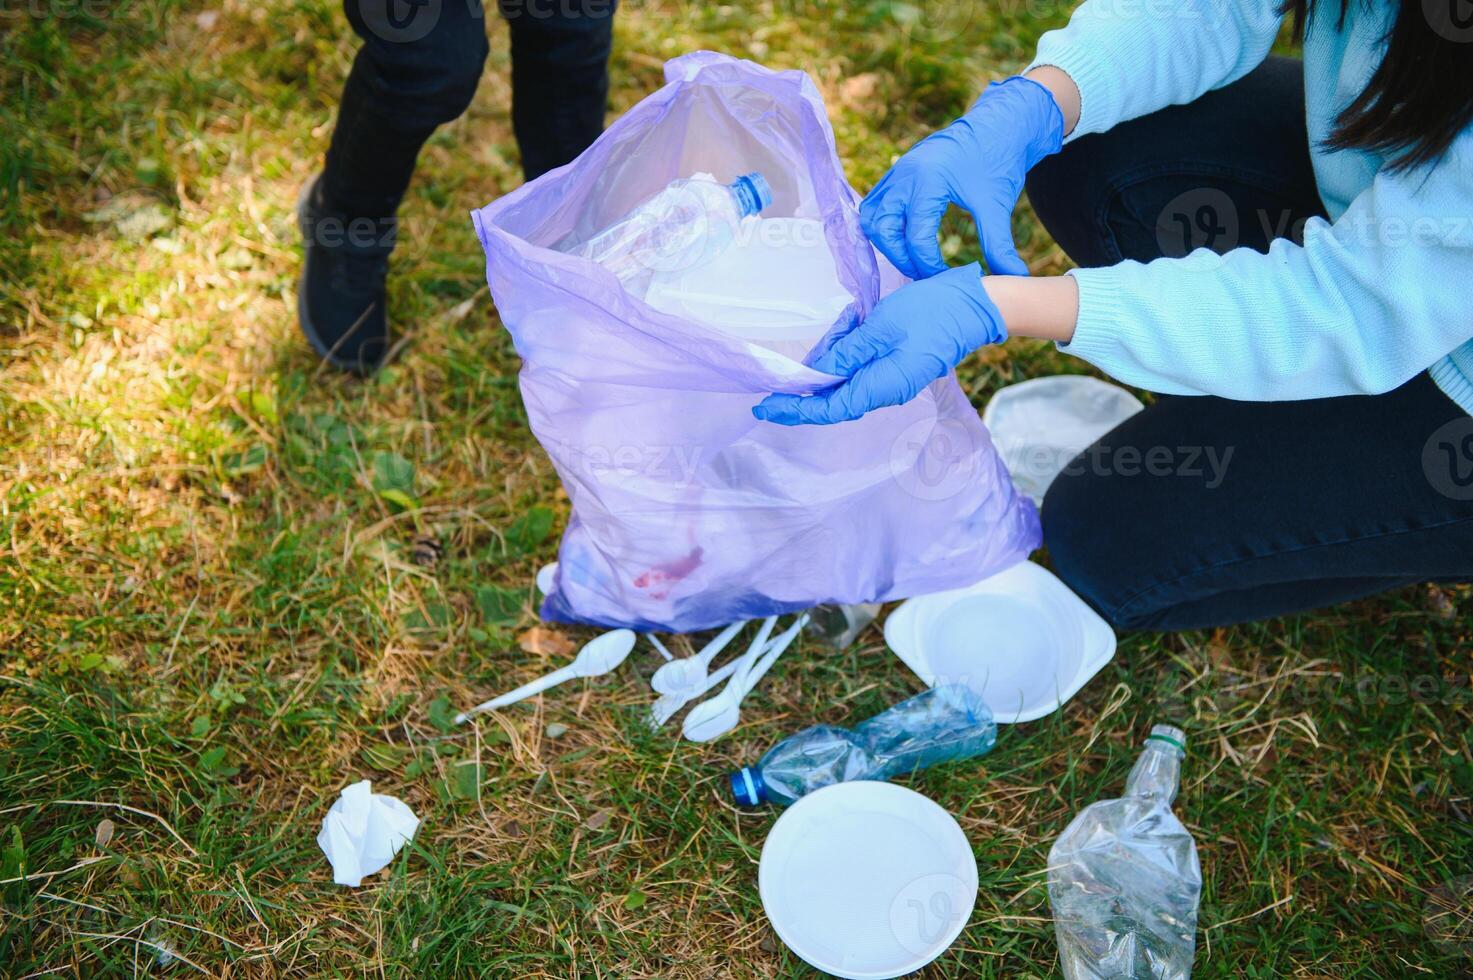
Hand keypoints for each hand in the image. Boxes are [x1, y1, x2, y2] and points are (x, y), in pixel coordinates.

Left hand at [753, 263, 1004, 424]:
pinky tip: (853, 325)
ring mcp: (891, 379)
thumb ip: (846, 351)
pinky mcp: (896, 367)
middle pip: (833, 395)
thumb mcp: (880, 326)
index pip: (827, 408)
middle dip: (814, 374)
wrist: (975, 306)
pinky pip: (861, 365)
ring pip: (846, 377)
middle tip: (815, 343)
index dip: (794, 409)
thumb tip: (817, 370)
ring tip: (848, 322)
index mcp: (881, 386)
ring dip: (836, 354)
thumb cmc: (931, 312)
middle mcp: (885, 390)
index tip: (765, 405)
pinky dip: (849, 349)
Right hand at [860, 75, 1063, 279]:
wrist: (999, 124)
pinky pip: (876, 205)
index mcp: (927, 181)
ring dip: (888, 243)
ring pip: (872, 218)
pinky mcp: (897, 173)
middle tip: (925, 273)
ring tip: (913, 259)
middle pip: (883, 230)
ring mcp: (897, 172)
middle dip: (901, 257)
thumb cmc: (998, 162)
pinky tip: (906, 240)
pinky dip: (885, 226)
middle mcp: (904, 175)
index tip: (948, 278)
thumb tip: (1014, 279)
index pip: (916, 238)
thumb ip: (1000, 246)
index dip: (929, 266)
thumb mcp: (997, 206)